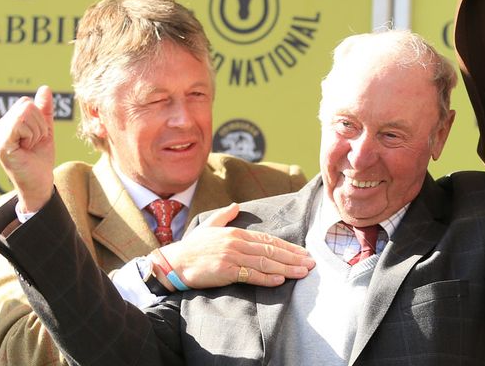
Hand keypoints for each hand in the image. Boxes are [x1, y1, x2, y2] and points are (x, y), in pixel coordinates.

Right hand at [0, 86, 54, 212]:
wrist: (40, 182)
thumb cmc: (40, 158)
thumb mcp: (45, 130)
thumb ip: (44, 110)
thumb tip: (45, 88)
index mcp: (6, 123)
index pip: (26, 103)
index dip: (39, 119)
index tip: (36, 137)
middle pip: (26, 105)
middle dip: (40, 125)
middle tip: (34, 143)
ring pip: (26, 113)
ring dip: (37, 132)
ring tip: (30, 146)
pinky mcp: (1, 143)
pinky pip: (21, 123)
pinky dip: (32, 135)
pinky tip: (26, 148)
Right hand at [158, 203, 314, 288]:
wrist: (174, 262)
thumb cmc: (192, 247)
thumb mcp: (210, 226)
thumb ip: (225, 215)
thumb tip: (236, 205)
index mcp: (236, 232)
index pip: (268, 239)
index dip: (288, 246)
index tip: (303, 253)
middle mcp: (237, 242)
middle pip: (271, 250)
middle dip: (293, 257)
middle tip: (311, 263)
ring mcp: (231, 256)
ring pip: (265, 262)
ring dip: (286, 268)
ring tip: (302, 273)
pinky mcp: (225, 270)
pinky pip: (250, 275)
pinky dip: (266, 278)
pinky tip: (280, 280)